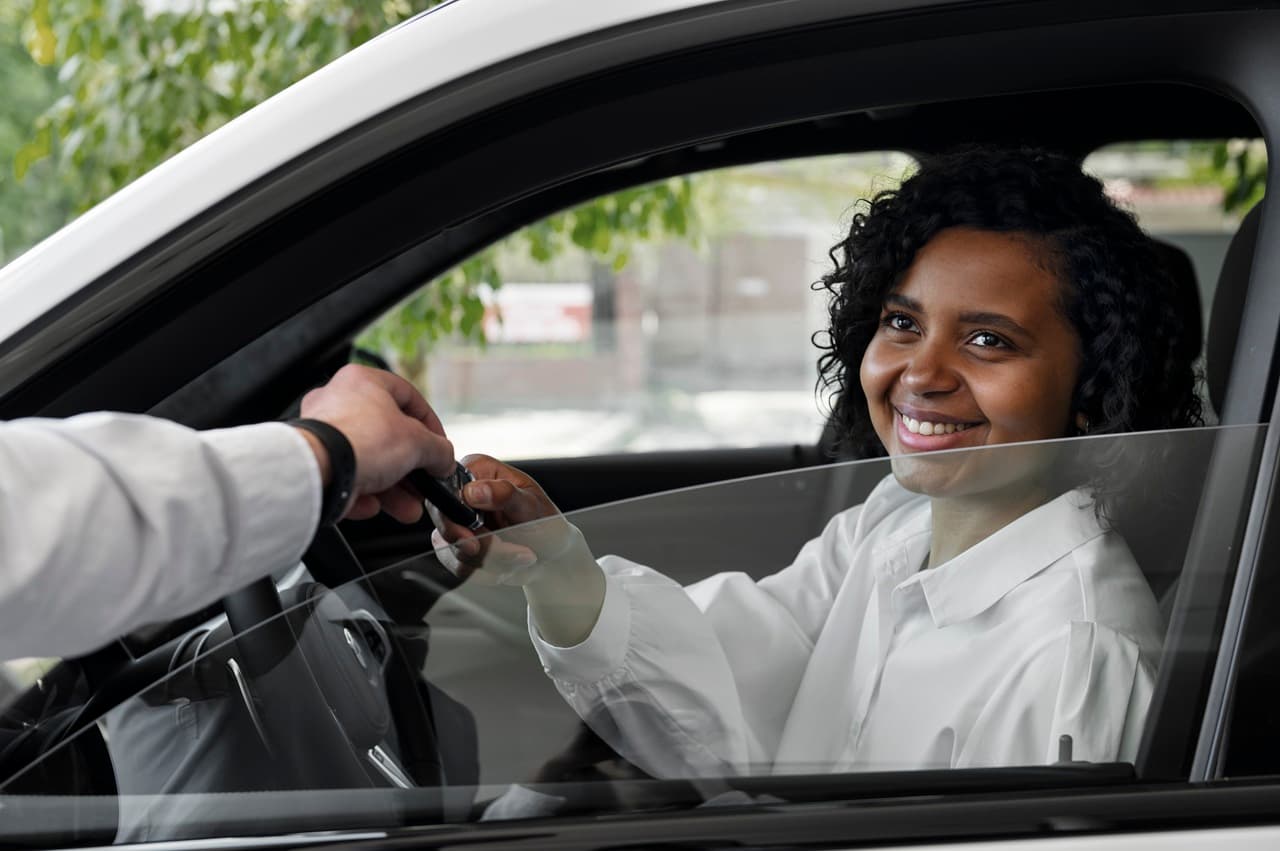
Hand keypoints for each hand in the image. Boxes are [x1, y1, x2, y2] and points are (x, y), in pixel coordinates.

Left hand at [297, 363, 453, 522]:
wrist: (316, 471)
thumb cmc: (359, 442)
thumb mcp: (419, 443)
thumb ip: (439, 451)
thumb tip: (445, 460)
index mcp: (364, 381)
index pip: (409, 397)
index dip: (431, 424)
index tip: (440, 446)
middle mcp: (339, 400)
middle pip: (388, 436)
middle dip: (411, 468)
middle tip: (425, 483)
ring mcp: (323, 431)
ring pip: (367, 460)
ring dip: (392, 488)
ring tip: (407, 508)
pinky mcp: (313, 459)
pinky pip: (345, 476)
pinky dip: (361, 493)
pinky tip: (371, 506)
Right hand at [428, 454, 580, 585]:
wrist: (551, 554)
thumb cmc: (545, 522)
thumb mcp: (532, 505)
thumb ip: (505, 495)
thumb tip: (474, 491)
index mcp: (477, 470)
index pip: (447, 490)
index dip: (454, 517)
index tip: (472, 538)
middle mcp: (462, 493)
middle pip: (446, 523)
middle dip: (480, 546)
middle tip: (510, 550)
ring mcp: (457, 521)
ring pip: (451, 549)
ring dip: (489, 561)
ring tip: (519, 555)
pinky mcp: (456, 546)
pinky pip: (455, 565)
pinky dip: (484, 572)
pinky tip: (505, 565)